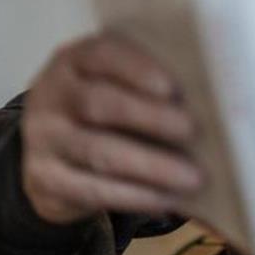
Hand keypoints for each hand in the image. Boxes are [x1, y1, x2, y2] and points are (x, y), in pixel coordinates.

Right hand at [20, 34, 203, 223]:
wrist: (50, 147)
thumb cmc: (105, 104)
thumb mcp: (116, 80)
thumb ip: (150, 79)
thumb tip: (211, 99)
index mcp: (75, 59)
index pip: (103, 55)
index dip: (138, 69)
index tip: (173, 87)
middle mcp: (53, 95)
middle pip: (99, 104)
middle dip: (151, 118)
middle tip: (194, 130)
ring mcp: (44, 139)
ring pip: (98, 152)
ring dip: (151, 166)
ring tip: (192, 177)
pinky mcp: (45, 180)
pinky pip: (91, 190)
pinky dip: (134, 196)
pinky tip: (166, 199)